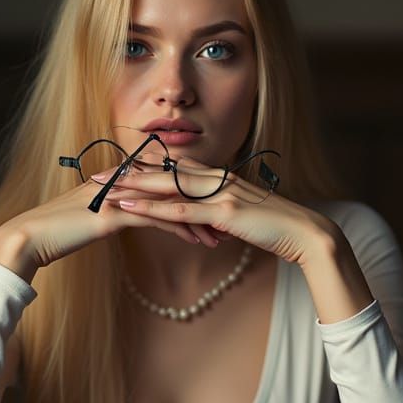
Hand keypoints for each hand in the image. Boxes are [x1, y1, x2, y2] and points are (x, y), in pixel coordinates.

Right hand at [0, 178, 219, 284]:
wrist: (29, 238)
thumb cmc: (57, 231)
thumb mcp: (91, 216)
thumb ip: (114, 209)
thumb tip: (132, 214)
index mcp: (119, 177)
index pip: (165, 180)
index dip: (192, 195)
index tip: (214, 210)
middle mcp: (122, 179)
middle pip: (173, 188)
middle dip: (203, 205)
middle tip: (229, 221)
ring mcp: (118, 194)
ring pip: (169, 202)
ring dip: (198, 219)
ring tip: (220, 236)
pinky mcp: (113, 213)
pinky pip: (154, 218)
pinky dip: (179, 228)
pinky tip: (196, 241)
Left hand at [95, 160, 340, 266]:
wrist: (307, 234)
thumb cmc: (277, 228)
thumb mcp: (243, 217)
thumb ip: (222, 214)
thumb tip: (208, 221)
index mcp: (220, 177)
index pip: (174, 169)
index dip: (144, 168)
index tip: (115, 169)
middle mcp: (217, 178)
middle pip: (163, 172)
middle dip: (127, 172)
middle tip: (95, 174)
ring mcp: (220, 193)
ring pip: (166, 187)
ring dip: (131, 187)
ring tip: (101, 188)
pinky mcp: (224, 212)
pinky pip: (179, 210)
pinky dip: (151, 208)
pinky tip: (128, 208)